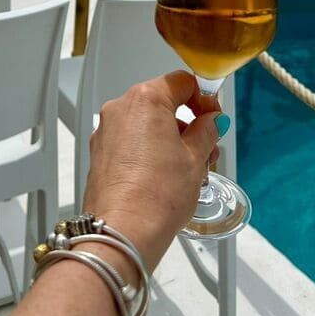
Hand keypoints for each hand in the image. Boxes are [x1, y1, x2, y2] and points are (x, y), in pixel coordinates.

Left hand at [83, 70, 222, 272]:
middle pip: (163, 103)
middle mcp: (120, 109)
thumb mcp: (196, 158)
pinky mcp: (100, 154)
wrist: (122, 233)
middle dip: (188, 123)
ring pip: (147, 124)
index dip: (204, 98)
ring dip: (170, 139)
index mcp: (145, 99)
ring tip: (190, 170)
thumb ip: (206, 131)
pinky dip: (150, 151)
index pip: (181, 82)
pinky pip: (131, 142)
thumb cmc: (155, 196)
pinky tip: (167, 177)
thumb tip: (211, 122)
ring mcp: (106, 132)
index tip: (214, 117)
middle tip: (207, 148)